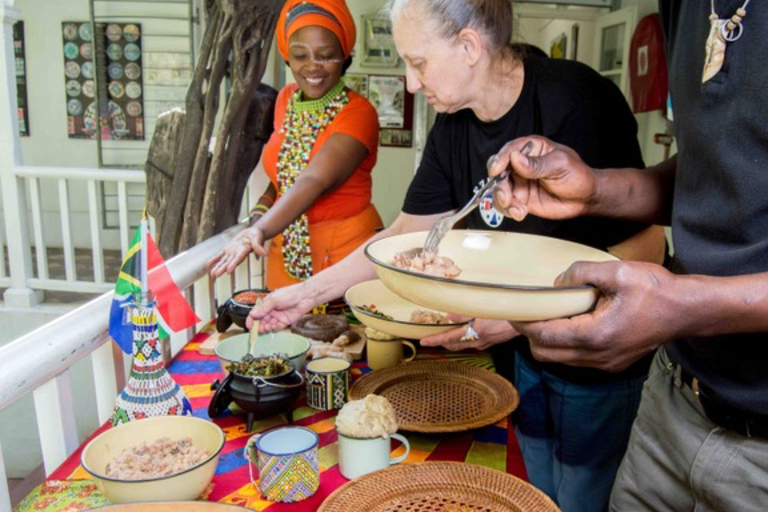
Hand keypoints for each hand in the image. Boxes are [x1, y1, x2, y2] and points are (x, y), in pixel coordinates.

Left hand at [207, 225, 266, 277]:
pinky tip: (208, 265)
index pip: (239, 258)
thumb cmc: (257, 236)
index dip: (233, 264)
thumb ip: (259, 246)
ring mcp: (232, 252)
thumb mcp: (258, 239)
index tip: (228, 271)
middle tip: (216, 274)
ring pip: (224, 260)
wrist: (253, 233)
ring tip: (212, 274)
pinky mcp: (228, 249)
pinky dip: (214, 259)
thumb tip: (265, 254)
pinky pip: (220, 255)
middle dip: (222, 268)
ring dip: (218, 266)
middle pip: (229, 262)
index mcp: (245, 251)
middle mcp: (237, 253)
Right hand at [247, 282, 318, 332]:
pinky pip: (277, 327)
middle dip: (259, 326)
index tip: (249, 326)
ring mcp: (278, 316)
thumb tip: (253, 314)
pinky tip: (274, 327)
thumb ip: (263, 308)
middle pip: (261, 320)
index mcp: (266, 303)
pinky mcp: (285, 321)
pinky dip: (274, 328)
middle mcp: (271, 310)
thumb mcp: (274, 300)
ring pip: (268, 325)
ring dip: (266, 328)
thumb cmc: (289, 294)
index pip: (256, 312)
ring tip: (266, 328)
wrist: (305, 297)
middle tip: (258, 330)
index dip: (251, 319)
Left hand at [420, 317, 517, 351]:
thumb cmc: (506, 311)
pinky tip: (464, 330)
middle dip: (442, 342)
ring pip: (463, 344)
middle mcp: (478, 341)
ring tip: (444, 333)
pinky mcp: (491, 342)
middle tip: (431, 338)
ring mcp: (485, 343)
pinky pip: (472, 342)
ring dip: (452, 340)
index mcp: (475, 332)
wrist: (527, 320)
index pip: (449, 338)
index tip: (423, 341)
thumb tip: (449, 316)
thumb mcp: (483, 308)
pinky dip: (464, 338)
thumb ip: (464, 312)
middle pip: (454, 345)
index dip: (435, 340)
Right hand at [488, 135, 596, 221]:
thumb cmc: (577, 175)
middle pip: (499, 171)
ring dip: (503, 200)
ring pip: (500, 189)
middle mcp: (522, 164)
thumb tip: (516, 158)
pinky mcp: (520, 198)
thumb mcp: (560, 164)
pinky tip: (520, 212)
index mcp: (532, 148)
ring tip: (516, 208)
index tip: (497, 170)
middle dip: (499, 185)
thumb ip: (537, 164)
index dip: (500, 160)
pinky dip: (510, 210)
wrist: (585, 199)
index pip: (509, 150)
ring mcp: (520, 182)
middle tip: (506, 196)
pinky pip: (507, 204)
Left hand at [512, 260, 679, 371]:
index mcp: (595, 336)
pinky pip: (576, 359)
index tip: (513, 310)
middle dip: (531, 335)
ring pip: (559, 359)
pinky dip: (565, 344)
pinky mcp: (612, 363)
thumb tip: (558, 281)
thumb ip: (582, 273)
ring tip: (550, 314)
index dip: (524, 323)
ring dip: (548, 340)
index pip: (545, 336)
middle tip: (529, 311)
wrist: (687, 310)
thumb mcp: (618, 271)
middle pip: (545, 354)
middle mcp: (598, 356)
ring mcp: (606, 363)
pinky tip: (571, 321)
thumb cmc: (656, 290)